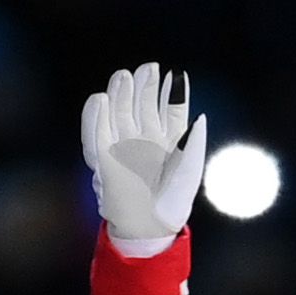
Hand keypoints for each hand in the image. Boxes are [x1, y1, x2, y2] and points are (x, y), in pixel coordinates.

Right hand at [79, 62, 203, 247]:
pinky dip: (95, 116)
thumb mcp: (189, 169)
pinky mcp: (103, 157)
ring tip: (124, 75)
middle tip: (148, 68)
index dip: (172, 92)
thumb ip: (194, 142)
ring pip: (120, 112)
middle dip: (144, 86)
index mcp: (170, 141)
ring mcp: (123, 146)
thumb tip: (199, 117)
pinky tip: (100, 99)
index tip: (175, 75)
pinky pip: (96, 132)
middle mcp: (145, 139)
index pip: (170, 109)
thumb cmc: (173, 201)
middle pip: (143, 105)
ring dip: (121, 94)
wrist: (149, 226)